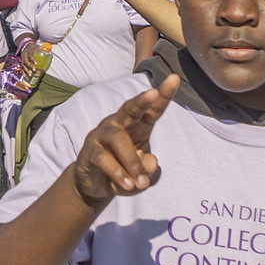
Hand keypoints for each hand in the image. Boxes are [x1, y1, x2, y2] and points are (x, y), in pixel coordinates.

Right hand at [70, 76, 179, 203]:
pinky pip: (104, 158)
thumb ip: (149, 169)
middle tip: (153, 93)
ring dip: (132, 161)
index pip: (152, 110)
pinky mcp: (89, 150)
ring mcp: (102, 135)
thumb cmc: (124, 172)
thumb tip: (150, 163)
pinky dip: (118, 173)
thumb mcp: (141, 174)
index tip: (174, 78)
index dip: (164, 95)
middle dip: (141, 100)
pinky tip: (127, 185)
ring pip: (118, 138)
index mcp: (137, 126)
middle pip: (130, 108)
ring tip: (140, 182)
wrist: (96, 186)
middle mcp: (119, 124)